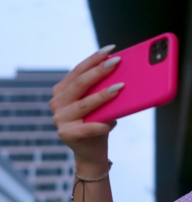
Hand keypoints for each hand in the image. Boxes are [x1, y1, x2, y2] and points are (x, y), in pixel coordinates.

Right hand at [50, 47, 122, 166]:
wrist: (92, 152)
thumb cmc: (98, 122)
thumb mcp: (100, 103)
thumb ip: (103, 89)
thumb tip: (124, 74)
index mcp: (62, 90)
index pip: (78, 70)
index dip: (94, 58)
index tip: (110, 49)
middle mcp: (57, 102)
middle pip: (80, 83)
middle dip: (99, 71)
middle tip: (117, 62)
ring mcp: (60, 119)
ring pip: (84, 104)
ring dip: (102, 96)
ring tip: (120, 87)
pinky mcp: (66, 134)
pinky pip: (87, 128)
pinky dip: (100, 125)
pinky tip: (112, 122)